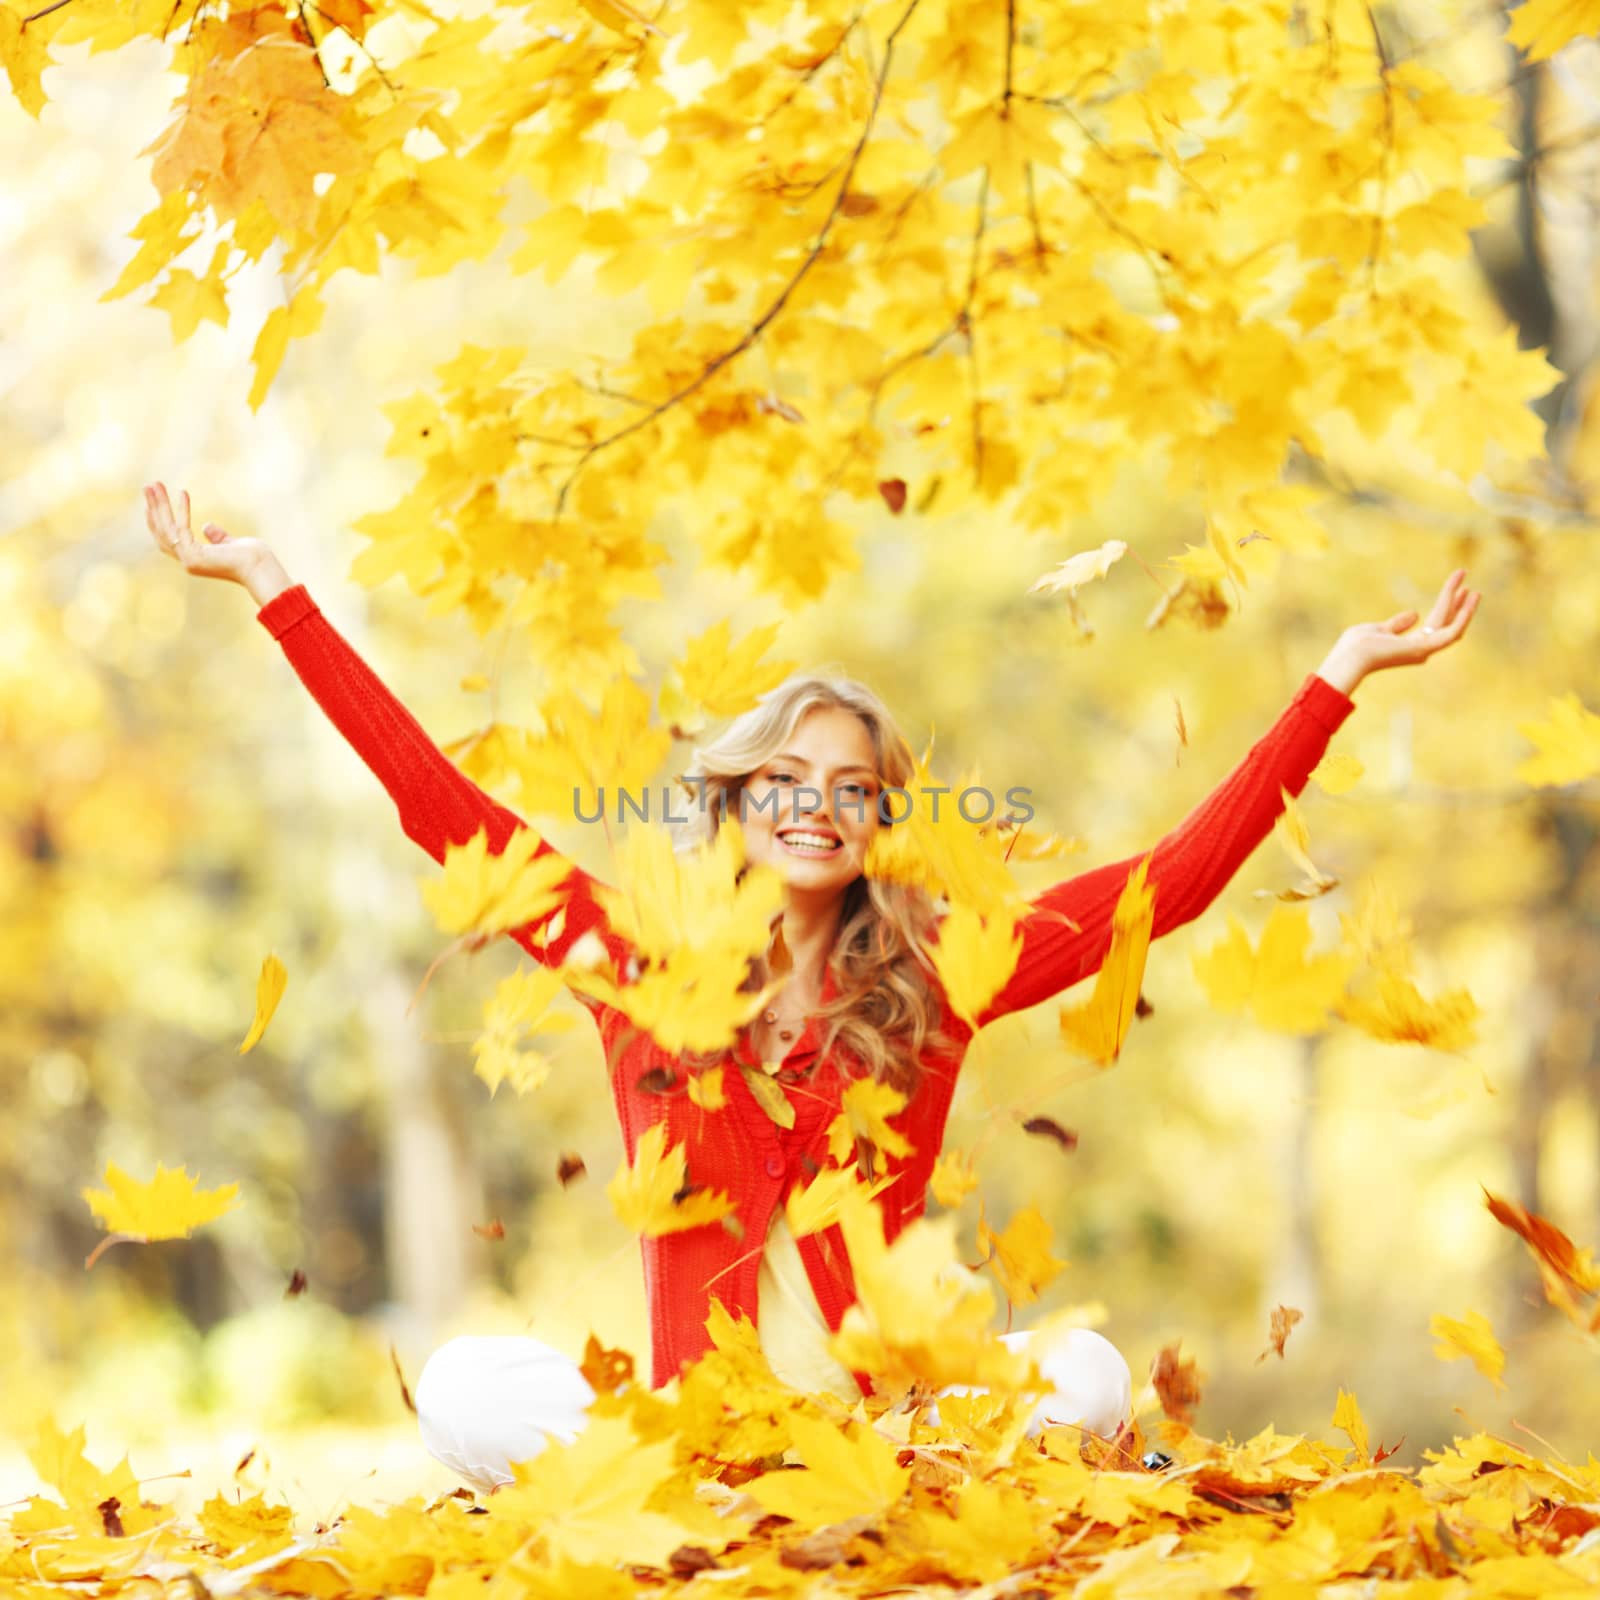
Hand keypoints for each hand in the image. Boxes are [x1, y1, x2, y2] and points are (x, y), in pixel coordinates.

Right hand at [143, 480, 282, 593]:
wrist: (262, 569)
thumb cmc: (252, 558)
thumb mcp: (230, 543)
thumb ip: (218, 537)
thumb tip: (207, 526)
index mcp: (194, 559)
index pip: (167, 539)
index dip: (157, 520)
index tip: (152, 502)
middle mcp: (188, 561)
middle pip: (161, 532)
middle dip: (153, 508)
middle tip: (147, 486)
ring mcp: (189, 560)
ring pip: (165, 529)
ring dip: (159, 505)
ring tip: (153, 484)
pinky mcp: (194, 556)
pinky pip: (181, 528)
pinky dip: (181, 510)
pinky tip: (182, 492)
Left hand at [1315, 569, 1479, 696]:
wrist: (1349, 656)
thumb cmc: (1356, 646)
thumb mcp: (1379, 629)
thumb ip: (1397, 624)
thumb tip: (1415, 614)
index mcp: (1411, 646)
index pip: (1436, 623)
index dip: (1448, 605)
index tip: (1457, 588)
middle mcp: (1422, 650)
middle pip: (1446, 622)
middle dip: (1457, 601)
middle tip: (1465, 579)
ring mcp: (1424, 650)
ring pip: (1452, 625)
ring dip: (1465, 607)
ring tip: (1474, 589)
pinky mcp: (1425, 648)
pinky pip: (1451, 632)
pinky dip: (1463, 616)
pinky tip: (1470, 600)